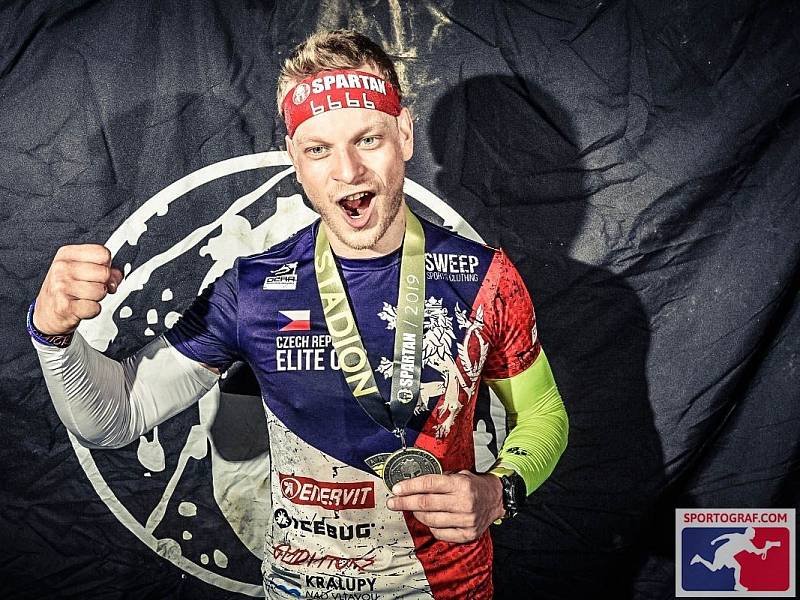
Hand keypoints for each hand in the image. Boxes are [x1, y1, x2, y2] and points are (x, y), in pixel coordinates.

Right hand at [34, 244, 123, 334]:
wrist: (47, 312)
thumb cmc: (64, 289)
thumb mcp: (79, 270)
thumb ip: (102, 268)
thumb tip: (117, 275)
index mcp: (67, 254)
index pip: (102, 253)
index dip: (107, 265)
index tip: (99, 271)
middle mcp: (62, 268)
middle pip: (104, 273)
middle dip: (104, 283)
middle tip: (92, 287)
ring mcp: (61, 287)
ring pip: (101, 291)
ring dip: (98, 297)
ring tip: (86, 297)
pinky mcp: (65, 306)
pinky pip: (95, 307)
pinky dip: (93, 310)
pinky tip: (83, 307)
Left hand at [386, 471, 504, 542]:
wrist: (496, 499)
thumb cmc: (474, 485)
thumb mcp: (460, 474)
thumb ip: (440, 479)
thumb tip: (413, 483)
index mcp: (461, 484)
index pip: (429, 484)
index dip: (410, 486)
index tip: (397, 488)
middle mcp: (463, 503)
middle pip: (426, 503)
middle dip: (405, 502)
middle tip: (393, 502)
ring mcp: (466, 520)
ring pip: (430, 519)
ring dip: (416, 514)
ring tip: (411, 509)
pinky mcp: (467, 534)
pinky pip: (440, 533)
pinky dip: (430, 526)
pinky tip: (428, 519)